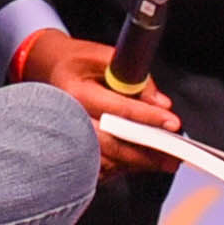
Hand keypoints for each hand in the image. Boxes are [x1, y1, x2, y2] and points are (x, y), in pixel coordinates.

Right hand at [15, 30, 181, 176]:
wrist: (51, 70)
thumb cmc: (78, 62)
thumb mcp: (106, 56)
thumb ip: (136, 78)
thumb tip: (160, 102)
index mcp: (77, 93)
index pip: (119, 109)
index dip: (148, 117)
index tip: (172, 124)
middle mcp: (69, 120)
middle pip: (112, 145)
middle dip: (146, 154)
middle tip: (172, 158)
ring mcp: (67, 138)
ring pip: (105, 161)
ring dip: (135, 164)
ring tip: (162, 163)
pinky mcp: (71, 150)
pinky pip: (97, 168)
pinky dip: (120, 168)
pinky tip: (138, 163)